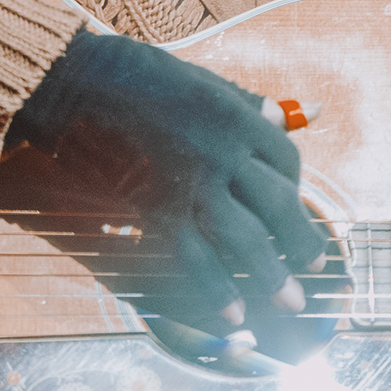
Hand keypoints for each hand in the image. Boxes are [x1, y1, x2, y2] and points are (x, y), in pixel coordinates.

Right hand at [13, 32, 329, 358]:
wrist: (73, 82)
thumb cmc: (137, 76)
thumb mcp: (203, 82)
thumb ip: (249, 104)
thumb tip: (300, 113)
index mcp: (237, 117)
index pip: (285, 160)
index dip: (295, 186)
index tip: (294, 205)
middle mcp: (223, 151)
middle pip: (278, 203)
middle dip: (301, 239)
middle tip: (317, 265)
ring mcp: (191, 182)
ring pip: (244, 237)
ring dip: (271, 274)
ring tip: (292, 302)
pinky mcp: (155, 207)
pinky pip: (194, 256)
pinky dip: (216, 289)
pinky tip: (234, 315)